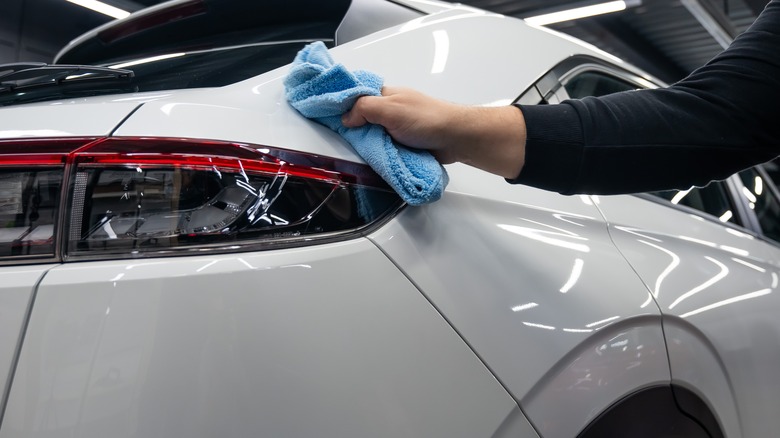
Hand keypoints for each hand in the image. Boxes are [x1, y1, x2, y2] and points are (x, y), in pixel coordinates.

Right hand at [342, 87, 527, 178]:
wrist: (455, 138)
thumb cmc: (429, 118)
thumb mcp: (390, 108)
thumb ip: (364, 109)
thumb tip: (346, 118)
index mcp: (382, 94)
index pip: (352, 95)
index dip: (338, 103)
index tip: (322, 113)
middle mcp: (387, 109)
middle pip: (358, 118)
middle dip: (351, 129)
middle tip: (342, 139)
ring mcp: (393, 127)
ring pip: (369, 136)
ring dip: (366, 144)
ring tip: (359, 152)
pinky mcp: (400, 144)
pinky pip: (382, 149)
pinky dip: (378, 154)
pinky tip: (373, 159)